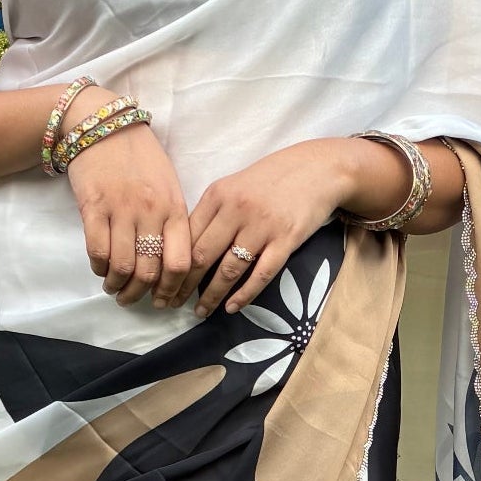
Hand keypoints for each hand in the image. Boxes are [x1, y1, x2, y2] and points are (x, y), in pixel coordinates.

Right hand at [62, 87, 192, 307]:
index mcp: (175, 208)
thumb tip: (173, 264)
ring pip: (123, 266)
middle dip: (141, 294)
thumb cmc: (140, 157)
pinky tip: (100, 270)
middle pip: (150, 271)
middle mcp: (151, 212)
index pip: (181, 262)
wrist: (101, 124)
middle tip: (133, 299)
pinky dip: (99, 268)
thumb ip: (173, 221)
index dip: (173, 290)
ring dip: (118, 286)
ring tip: (114, 289)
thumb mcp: (169, 185)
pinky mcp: (93, 207)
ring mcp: (121, 210)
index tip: (165, 300)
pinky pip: (97, 251)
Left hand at [181, 138, 374, 318]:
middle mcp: (236, 210)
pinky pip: (261, 274)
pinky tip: (232, 307)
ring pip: (229, 269)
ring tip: (201, 311)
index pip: (186, 236)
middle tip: (171, 304)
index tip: (161, 284)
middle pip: (202, 256)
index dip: (171, 264)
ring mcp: (262, 226)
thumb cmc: (273, 178)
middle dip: (183, 285)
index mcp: (218, 195)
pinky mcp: (286, 240)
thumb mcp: (235, 185)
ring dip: (212, 295)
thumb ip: (213, 212)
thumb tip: (189, 246)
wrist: (318, 169)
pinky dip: (245, 294)